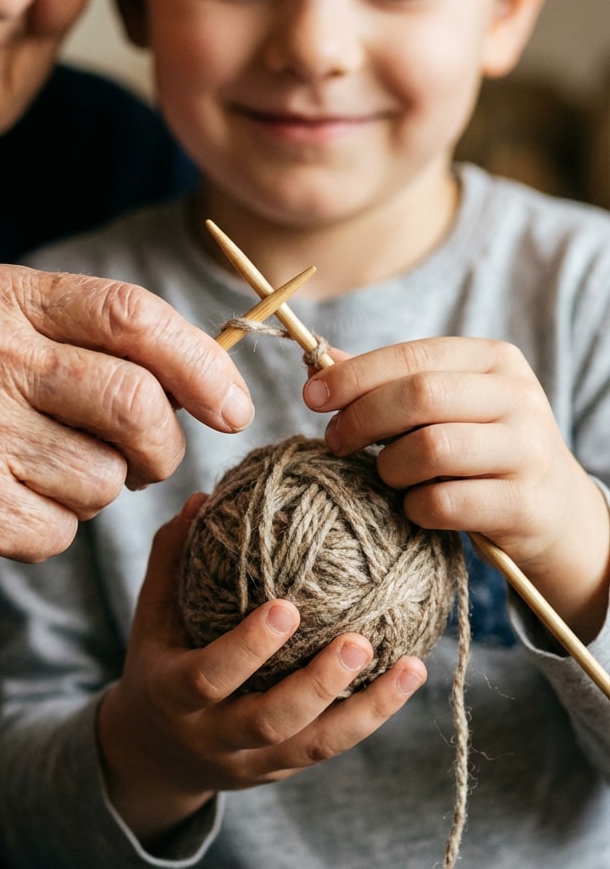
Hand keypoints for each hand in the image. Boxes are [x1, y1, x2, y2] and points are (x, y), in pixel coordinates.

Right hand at [0, 261, 253, 597]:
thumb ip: (73, 340)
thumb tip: (199, 374)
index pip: (131, 313)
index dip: (200, 361)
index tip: (232, 404)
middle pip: (135, 400)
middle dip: (163, 445)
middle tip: (150, 462)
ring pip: (105, 477)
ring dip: (93, 494)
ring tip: (34, 479)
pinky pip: (59, 530)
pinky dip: (46, 532)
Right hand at [98, 495, 424, 846]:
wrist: (157, 755)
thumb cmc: (158, 662)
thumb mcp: (151, 616)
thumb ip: (171, 559)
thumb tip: (202, 497)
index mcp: (173, 695)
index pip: (209, 677)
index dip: (247, 648)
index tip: (286, 607)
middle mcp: (213, 736)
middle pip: (269, 722)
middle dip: (316, 686)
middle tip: (359, 642)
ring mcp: (252, 762)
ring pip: (313, 746)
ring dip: (366, 710)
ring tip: (409, 666)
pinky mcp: (284, 770)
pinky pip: (332, 747)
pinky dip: (373, 715)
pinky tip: (409, 676)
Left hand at [303, 338, 609, 639]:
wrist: (557, 512)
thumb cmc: (482, 449)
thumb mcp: (449, 404)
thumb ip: (390, 381)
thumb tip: (319, 361)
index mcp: (493, 360)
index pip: (412, 356)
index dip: (354, 376)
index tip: (311, 396)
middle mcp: (517, 397)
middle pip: (418, 396)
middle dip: (362, 419)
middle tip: (335, 441)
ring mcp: (526, 451)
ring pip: (430, 449)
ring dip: (389, 467)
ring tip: (387, 475)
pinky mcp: (523, 504)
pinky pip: (444, 503)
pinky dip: (415, 507)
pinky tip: (415, 506)